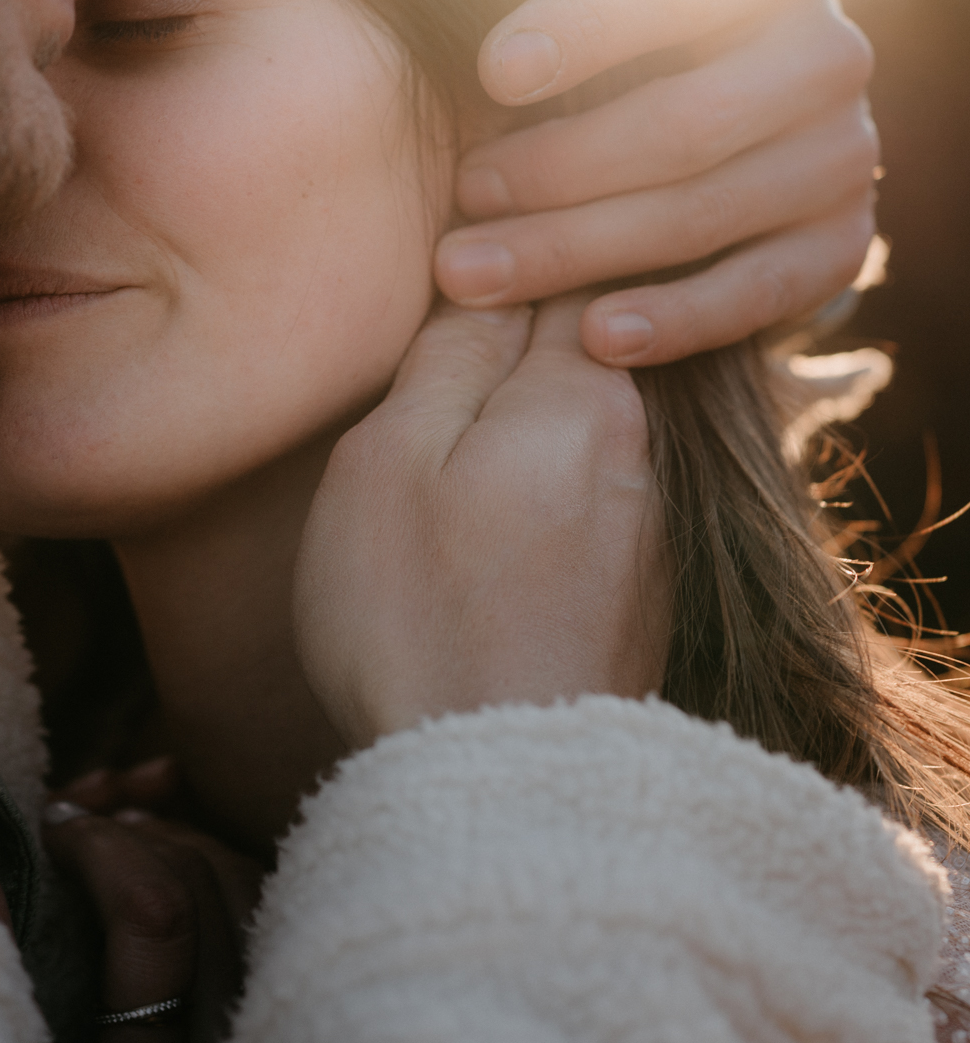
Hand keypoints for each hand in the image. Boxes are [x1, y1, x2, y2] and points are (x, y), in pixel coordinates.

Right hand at [43, 761, 262, 1042]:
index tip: (49, 832)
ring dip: (176, 839)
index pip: (155, 914)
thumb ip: (0, 972)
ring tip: (117, 827)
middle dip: (133, 833)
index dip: (101, 847)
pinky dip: (212, 862)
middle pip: (199, 887)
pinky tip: (166, 848)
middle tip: (74, 826)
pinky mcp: (276, 1021)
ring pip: (242, 883)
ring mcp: (258, 1038)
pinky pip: (263, 906)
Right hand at [292, 296, 667, 750]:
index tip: (457, 252)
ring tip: (454, 442)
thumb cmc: (418, 615)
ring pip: (585, 428)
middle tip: (441, 341)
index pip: (564, 272)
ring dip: (529, 419)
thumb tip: (488, 275)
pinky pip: (590, 498)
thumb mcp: (391, 460)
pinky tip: (489, 528)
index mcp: (583, 397)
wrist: (500, 792)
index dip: (509, 251)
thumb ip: (448, 357)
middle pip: (583, 348)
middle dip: (521, 335)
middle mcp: (641, 450)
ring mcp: (650, 527)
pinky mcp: (643, 593)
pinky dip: (544, 488)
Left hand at [433, 0, 876, 366]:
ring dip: (582, 252)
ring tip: (467, 275)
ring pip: (711, 215)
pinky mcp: (841, 245)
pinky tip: (591, 337)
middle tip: (456, 198)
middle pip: (691, 124)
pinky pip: (767, 294)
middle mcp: (832, 51)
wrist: (705, 112)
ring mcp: (846, 155)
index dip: (591, 26)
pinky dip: (678, 319)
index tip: (488, 70)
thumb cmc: (631, 10)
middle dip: (559, 167)